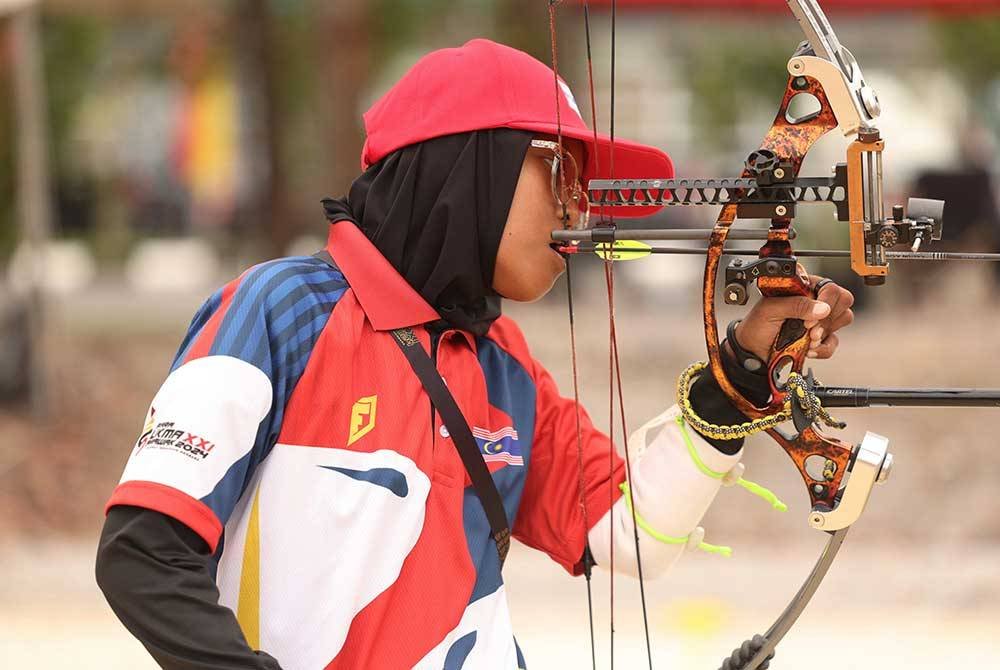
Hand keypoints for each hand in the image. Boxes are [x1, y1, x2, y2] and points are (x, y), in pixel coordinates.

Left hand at [733, 273, 854, 361]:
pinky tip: (808, 349)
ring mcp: (819, 319)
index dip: (825, 302)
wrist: (752, 351)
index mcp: (803, 288)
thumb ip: (795, 305)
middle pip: (843, 300)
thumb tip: (822, 308)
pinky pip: (834, 342)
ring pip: (844, 318)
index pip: (829, 287)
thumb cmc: (756, 326)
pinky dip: (824, 349)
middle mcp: (814, 301)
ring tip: (808, 339)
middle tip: (809, 329)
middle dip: (828, 318)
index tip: (809, 318)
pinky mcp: (820, 337)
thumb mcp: (770, 310)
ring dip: (826, 332)